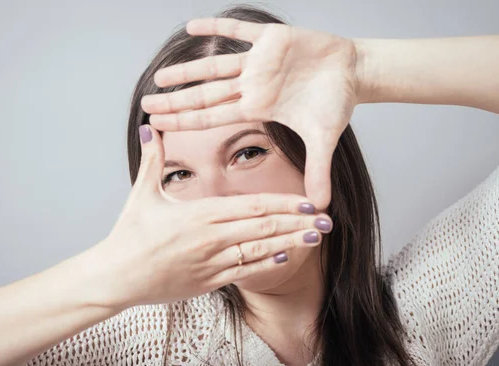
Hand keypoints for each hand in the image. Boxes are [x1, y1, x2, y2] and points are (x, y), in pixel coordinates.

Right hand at [87, 125, 331, 309]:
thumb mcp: (141, 194)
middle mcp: (211, 239)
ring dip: (290, 244)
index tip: (307, 201)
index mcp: (199, 214)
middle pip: (264, 228)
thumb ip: (152, 160)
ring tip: (316, 238)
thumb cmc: (129, 235)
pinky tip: (285, 257)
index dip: (283, 204)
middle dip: (298, 224)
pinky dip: (266, 264)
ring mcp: (212, 263)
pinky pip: (244, 272)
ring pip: (260, 251)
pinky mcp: (208, 282)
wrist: (115, 277)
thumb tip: (151, 127)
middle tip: (327, 220)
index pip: (251, 207)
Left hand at [140, 18, 360, 208]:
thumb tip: (319, 207)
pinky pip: (240, 31)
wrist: (352, 73)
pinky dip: (217, 27)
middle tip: (145, 104)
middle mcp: (252, 86)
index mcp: (258, 108)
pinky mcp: (272, 38)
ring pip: (215, 66)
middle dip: (176, 100)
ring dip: (188, 71)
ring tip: (160, 76)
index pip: (213, 117)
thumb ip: (318, 172)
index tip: (157, 125)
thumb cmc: (335, 104)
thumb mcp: (324, 140)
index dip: (185, 121)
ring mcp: (259, 62)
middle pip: (205, 95)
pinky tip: (191, 25)